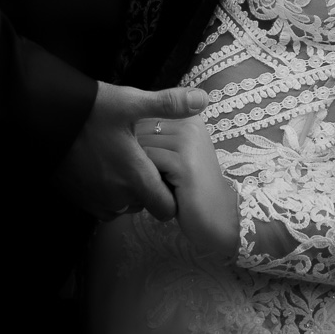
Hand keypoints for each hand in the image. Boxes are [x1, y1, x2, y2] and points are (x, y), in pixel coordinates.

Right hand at [54, 82, 207, 221]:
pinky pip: (104, 204)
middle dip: (149, 187)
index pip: (166, 208)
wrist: (42, 118)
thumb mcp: (132, 102)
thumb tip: (204, 99)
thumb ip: (169, 104)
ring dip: (128, 189)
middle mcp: (117, 197)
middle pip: (145, 205)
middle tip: (143, 156)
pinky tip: (104, 164)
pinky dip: (109, 191)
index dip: (171, 192)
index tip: (166, 170)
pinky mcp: (78, 199)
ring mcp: (95, 201)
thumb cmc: (90, 110)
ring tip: (122, 157)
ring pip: (124, 205)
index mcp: (135, 178)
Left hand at [136, 114, 239, 262]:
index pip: (142, 117)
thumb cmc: (190, 187)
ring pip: (139, 145)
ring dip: (139, 168)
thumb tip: (118, 127)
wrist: (216, 216)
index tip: (153, 164)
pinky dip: (144, 178)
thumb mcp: (175, 155)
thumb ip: (155, 137)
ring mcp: (188, 141)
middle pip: (138, 130)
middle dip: (135, 155)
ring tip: (156, 183)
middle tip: (152, 177)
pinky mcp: (184, 162)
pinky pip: (146, 162)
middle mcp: (191, 122)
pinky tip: (158, 189)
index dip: (136, 143)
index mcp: (189, 117)